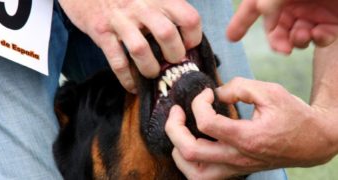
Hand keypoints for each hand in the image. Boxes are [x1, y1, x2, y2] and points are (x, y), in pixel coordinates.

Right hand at [59, 0, 201, 92]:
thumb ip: (167, 9)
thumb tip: (186, 37)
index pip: (188, 18)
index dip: (193, 37)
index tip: (188, 46)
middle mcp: (141, 7)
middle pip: (167, 34)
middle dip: (174, 55)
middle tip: (171, 61)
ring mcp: (120, 20)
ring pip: (141, 50)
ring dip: (150, 68)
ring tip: (152, 73)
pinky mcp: (101, 32)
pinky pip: (117, 61)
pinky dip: (127, 79)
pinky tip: (132, 86)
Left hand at [165, 78, 337, 178]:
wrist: (312, 142)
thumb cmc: (294, 116)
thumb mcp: (271, 92)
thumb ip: (239, 87)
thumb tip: (216, 93)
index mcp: (247, 137)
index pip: (206, 123)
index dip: (199, 103)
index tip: (207, 93)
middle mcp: (238, 157)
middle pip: (190, 151)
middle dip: (175, 127)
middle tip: (177, 110)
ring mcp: (235, 168)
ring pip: (194, 171)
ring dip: (178, 150)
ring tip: (179, 130)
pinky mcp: (235, 171)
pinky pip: (203, 176)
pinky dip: (189, 162)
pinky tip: (190, 145)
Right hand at [227, 0, 337, 53]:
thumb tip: (263, 11)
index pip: (253, 7)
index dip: (240, 22)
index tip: (230, 38)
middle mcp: (293, 2)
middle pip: (274, 27)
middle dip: (276, 40)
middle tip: (282, 49)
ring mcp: (312, 12)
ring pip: (295, 36)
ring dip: (297, 40)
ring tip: (304, 35)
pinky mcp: (331, 22)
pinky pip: (318, 37)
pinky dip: (318, 39)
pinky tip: (322, 33)